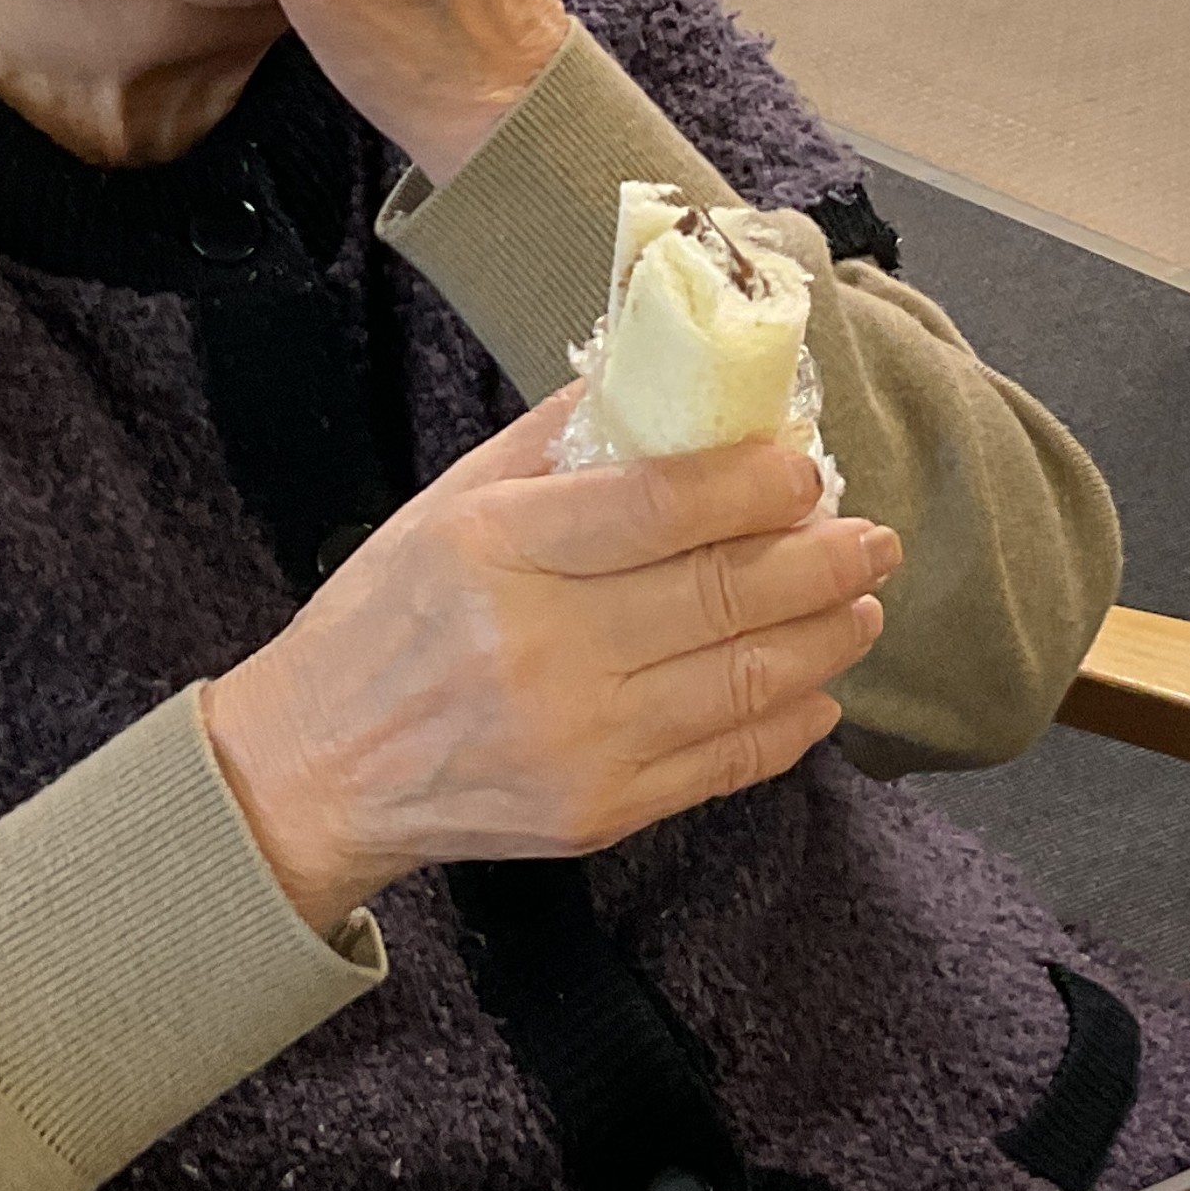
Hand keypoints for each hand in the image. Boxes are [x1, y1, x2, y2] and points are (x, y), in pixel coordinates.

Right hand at [201, 389, 901, 932]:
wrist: (318, 767)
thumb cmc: (386, 617)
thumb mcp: (448, 504)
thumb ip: (556, 443)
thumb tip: (670, 380)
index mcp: (497, 550)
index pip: (659, 507)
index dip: (752, 484)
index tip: (804, 469)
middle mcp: (540, 647)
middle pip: (722, 595)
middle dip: (822, 560)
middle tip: (871, 535)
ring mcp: (576, 739)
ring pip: (745, 680)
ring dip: (826, 637)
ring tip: (862, 603)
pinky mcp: (599, 810)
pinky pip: (726, 762)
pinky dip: (789, 721)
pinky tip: (817, 686)